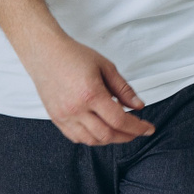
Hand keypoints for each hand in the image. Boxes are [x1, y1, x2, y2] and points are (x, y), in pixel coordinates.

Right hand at [23, 32, 153, 145]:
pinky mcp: (55, 118)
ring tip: (122, 131)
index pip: (119, 120)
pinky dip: (92, 139)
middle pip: (107, 134)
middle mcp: (75, 109)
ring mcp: (63, 116)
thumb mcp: (106, 67)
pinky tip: (102, 131)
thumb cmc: (75, 56)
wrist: (45, 53)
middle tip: (137, 131)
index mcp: (91, 94)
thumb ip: (124, 89)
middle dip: (126, 136)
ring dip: (110, 139)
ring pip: (91, 140)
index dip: (137, 128)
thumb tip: (139, 106)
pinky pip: (76, 137)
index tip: (148, 129)